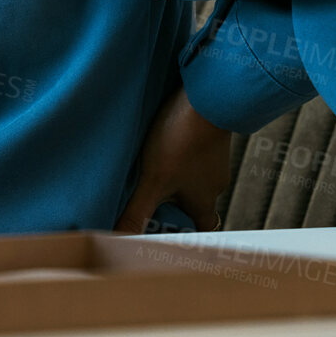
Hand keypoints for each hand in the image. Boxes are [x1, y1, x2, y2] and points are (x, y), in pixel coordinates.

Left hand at [115, 86, 231, 234]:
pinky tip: (164, 143)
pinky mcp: (210, 137)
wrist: (207, 98)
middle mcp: (214, 184)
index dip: (184, 233)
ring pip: (193, 177)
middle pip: (194, 203)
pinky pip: (194, 154)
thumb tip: (120, 238)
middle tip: (150, 198)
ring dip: (175, 176)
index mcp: (205, 202)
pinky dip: (181, 154)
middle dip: (173, 203)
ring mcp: (215, 159)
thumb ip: (138, 211)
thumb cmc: (182, 141)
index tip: (165, 230)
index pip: (200, 230)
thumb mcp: (154, 180)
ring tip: (151, 169)